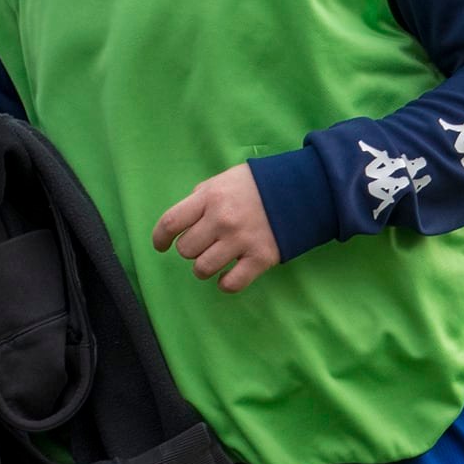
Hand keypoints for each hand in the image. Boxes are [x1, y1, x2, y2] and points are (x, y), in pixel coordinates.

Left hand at [152, 163, 280, 293]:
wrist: (303, 189)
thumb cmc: (259, 184)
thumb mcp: (225, 180)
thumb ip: (203, 197)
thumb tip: (186, 218)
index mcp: (209, 197)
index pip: (171, 222)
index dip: (160, 238)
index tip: (161, 246)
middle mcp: (221, 220)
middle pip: (186, 249)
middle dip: (191, 250)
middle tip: (204, 245)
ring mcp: (241, 240)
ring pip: (203, 269)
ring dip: (204, 268)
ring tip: (215, 260)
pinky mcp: (260, 258)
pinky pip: (231, 283)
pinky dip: (225, 283)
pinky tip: (228, 276)